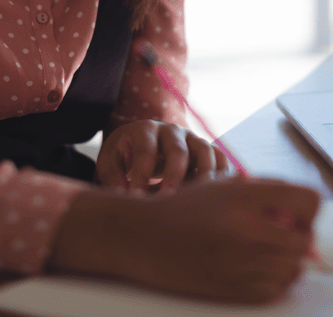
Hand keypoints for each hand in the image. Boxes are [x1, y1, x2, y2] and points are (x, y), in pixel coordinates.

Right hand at [49, 177, 321, 303]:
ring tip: (266, 252)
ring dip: (287, 261)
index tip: (297, 215)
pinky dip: (273, 282)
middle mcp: (245, 227)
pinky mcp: (231, 288)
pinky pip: (274, 289)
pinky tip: (254, 268)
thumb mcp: (226, 185)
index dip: (309, 210)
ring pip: (293, 268)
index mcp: (246, 195)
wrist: (143, 237)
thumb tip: (304, 212)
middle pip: (306, 241)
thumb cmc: (185, 208)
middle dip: (299, 238)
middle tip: (282, 235)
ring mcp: (239, 261)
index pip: (308, 201)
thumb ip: (267, 193)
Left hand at [97, 119, 230, 194]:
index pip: (146, 150)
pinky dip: (223, 174)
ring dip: (204, 175)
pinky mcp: (204, 150)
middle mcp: (171, 130)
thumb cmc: (123, 156)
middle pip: (178, 150)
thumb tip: (125, 197)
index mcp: (144, 130)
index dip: (142, 175)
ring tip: (200, 200)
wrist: (140, 143)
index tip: (137, 199)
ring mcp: (191, 138)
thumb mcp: (110, 162)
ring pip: (205, 151)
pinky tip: (218, 196)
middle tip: (167, 201)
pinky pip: (220, 158)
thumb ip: (112, 177)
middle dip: (173, 177)